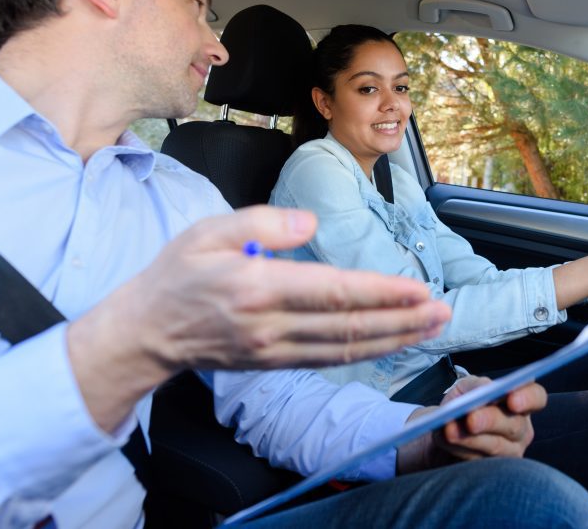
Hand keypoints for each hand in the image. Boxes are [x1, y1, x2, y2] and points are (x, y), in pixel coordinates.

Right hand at [68, 205, 450, 429]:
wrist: (144, 332)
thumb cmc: (177, 275)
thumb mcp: (206, 231)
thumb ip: (260, 223)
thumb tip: (308, 224)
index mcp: (256, 287)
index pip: (331, 292)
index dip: (380, 293)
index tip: (418, 290)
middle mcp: (270, 325)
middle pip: (348, 327)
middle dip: (402, 321)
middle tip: (443, 312)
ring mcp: (273, 350)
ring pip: (345, 349)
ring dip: (393, 340)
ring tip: (431, 327)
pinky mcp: (274, 364)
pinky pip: (328, 361)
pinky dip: (365, 354)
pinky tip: (391, 343)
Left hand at [397, 376, 545, 473]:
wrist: (444, 429)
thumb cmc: (462, 403)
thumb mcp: (466, 388)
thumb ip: (476, 386)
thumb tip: (483, 390)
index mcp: (519, 401)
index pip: (536, 398)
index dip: (528, 398)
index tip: (512, 400)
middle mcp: (520, 428)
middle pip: (515, 425)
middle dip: (491, 421)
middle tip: (471, 419)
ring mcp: (510, 452)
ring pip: (496, 447)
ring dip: (470, 439)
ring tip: (449, 431)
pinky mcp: (493, 471)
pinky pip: (478, 462)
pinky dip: (458, 449)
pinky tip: (445, 440)